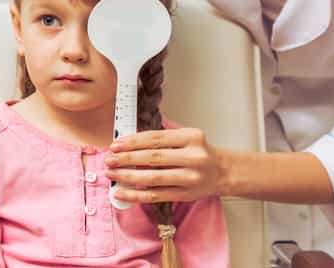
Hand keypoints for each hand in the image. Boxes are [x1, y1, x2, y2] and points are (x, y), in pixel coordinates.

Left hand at [103, 128, 226, 203]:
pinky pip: (156, 196)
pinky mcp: (186, 195)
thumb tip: (128, 143)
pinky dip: (136, 195)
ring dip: (128, 176)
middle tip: (109, 159)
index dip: (133, 141)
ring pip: (153, 178)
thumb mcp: (187, 138)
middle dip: (127, 159)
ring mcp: (191, 178)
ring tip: (112, 174)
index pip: (156, 138)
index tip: (116, 144)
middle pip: (153, 157)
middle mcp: (193, 157)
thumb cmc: (200, 152)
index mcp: (191, 137)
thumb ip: (163, 139)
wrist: (223, 172)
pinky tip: (122, 192)